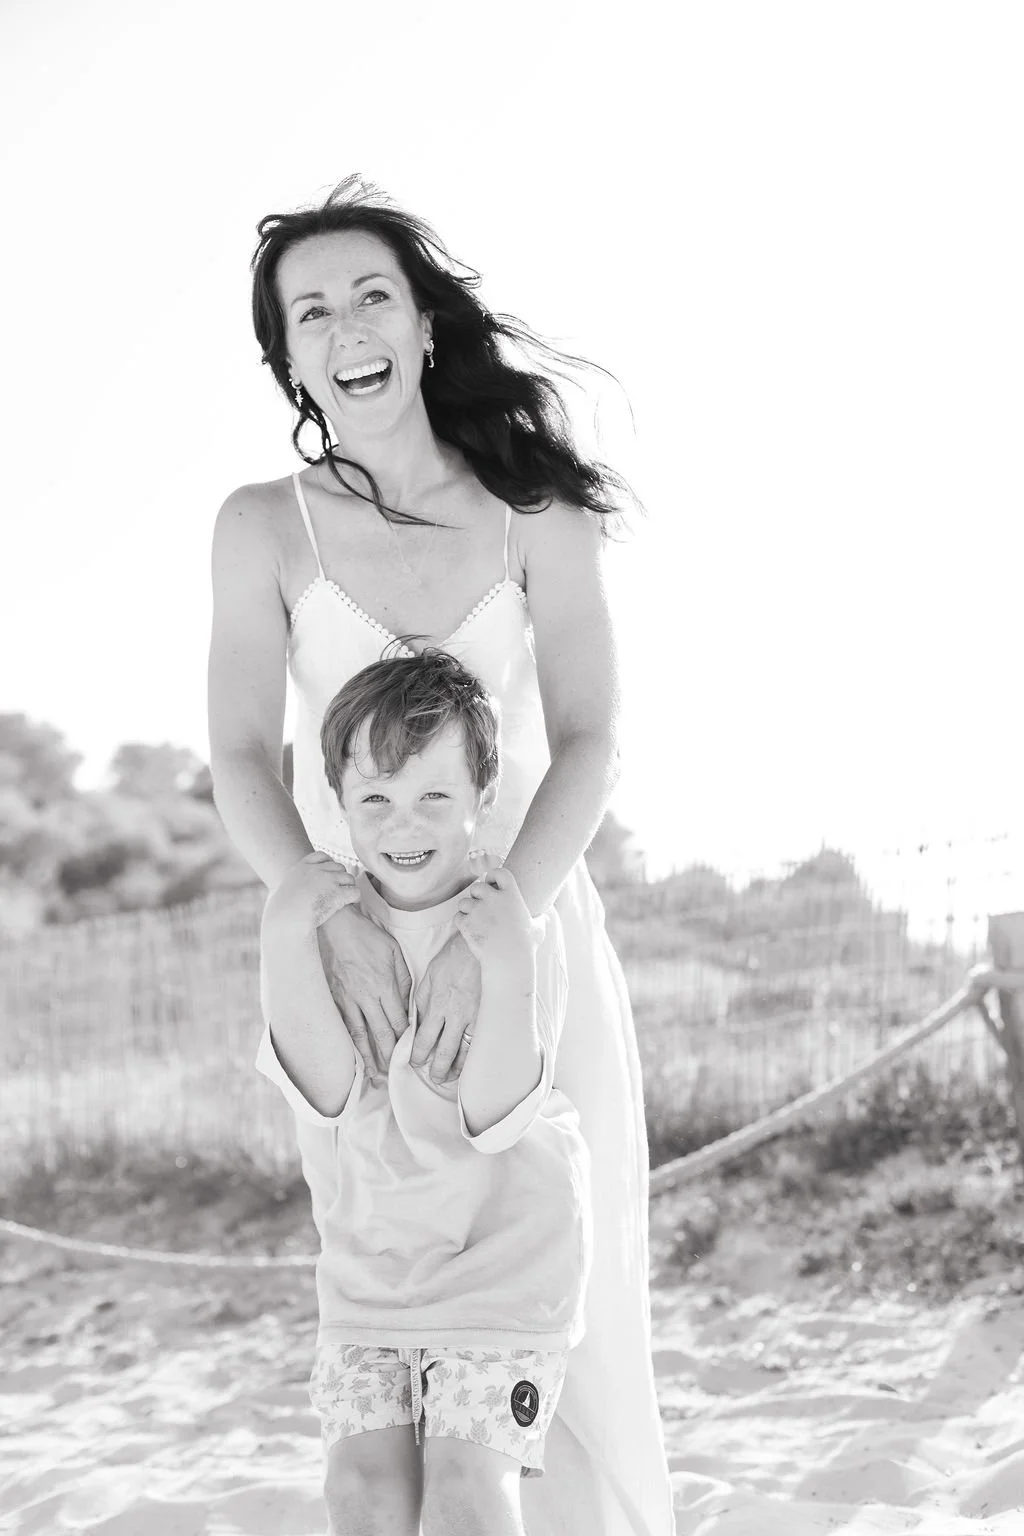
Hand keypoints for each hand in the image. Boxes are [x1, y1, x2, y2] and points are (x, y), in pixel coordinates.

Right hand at [265, 851, 361, 931]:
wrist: (286, 920)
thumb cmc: (281, 912)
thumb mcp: (281, 892)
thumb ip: (289, 887)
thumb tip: (288, 893)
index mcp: (302, 866)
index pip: (322, 856)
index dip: (329, 865)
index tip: (329, 876)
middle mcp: (317, 870)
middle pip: (338, 867)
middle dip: (339, 879)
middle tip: (338, 892)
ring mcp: (329, 880)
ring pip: (349, 879)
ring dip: (348, 888)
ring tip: (345, 899)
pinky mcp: (338, 893)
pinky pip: (355, 892)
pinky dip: (355, 898)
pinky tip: (351, 904)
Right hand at [318, 902, 412, 1082]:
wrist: (333, 925)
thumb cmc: (365, 936)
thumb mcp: (393, 951)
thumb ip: (403, 979)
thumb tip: (407, 1003)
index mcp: (384, 985)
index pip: (398, 1021)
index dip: (405, 1040)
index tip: (411, 1053)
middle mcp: (366, 997)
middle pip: (381, 1034)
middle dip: (389, 1056)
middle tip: (395, 1076)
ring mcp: (347, 1000)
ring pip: (360, 1036)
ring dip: (369, 1058)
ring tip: (375, 1076)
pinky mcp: (333, 999)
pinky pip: (343, 1026)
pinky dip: (349, 1044)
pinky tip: (353, 1056)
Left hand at [412, 929, 480, 1082]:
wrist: (480, 948)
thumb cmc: (452, 959)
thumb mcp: (429, 978)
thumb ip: (422, 1002)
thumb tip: (417, 1023)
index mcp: (437, 1005)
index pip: (424, 1039)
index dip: (418, 1055)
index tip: (415, 1062)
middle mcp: (456, 1015)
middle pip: (445, 1051)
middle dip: (437, 1069)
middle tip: (433, 1077)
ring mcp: (475, 1017)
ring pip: (465, 1051)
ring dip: (456, 1067)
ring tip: (450, 1075)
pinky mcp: (489, 1016)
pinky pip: (480, 1041)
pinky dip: (474, 1055)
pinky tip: (470, 1062)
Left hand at [453, 866, 536, 966]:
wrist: (508, 961)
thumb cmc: (525, 947)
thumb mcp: (538, 930)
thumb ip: (540, 921)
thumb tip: (545, 918)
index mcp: (511, 895)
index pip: (499, 872)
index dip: (492, 876)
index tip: (492, 885)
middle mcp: (493, 899)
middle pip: (477, 887)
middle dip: (477, 896)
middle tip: (482, 909)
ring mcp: (478, 910)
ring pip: (464, 902)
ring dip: (468, 910)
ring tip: (476, 922)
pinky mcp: (466, 923)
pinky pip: (458, 917)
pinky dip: (462, 923)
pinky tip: (470, 931)